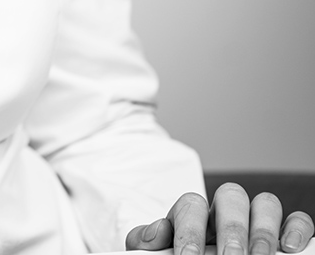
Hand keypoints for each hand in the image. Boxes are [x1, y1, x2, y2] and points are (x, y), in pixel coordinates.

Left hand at [126, 183, 313, 254]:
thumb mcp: (157, 254)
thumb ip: (147, 243)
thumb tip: (159, 232)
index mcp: (193, 217)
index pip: (191, 205)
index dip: (189, 230)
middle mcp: (225, 215)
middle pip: (230, 196)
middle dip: (231, 229)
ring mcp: (255, 223)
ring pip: (265, 203)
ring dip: (264, 231)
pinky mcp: (283, 237)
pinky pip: (297, 220)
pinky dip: (297, 228)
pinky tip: (289, 249)